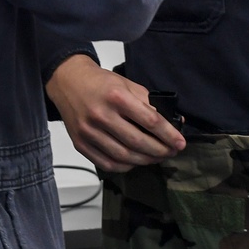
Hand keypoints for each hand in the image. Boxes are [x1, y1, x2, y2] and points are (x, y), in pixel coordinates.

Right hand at [46, 55, 184, 172]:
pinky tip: (135, 161)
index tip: (180, 143)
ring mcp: (89, 132)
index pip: (150, 120)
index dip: (168, 134)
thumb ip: (149, 102)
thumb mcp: (127, 84)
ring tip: (156, 157)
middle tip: (171, 152)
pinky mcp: (81, 144)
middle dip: (160, 150)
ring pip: (124, 156)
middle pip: (138, 142)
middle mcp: (101, 115)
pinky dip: (125, 166)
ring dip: (145, 160)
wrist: (68, 81)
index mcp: (117, 96)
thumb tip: (173, 121)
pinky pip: (107, 163)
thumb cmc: (101, 82)